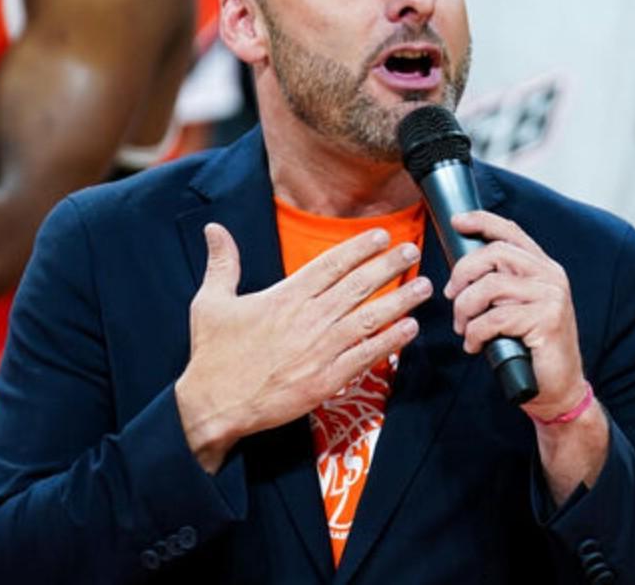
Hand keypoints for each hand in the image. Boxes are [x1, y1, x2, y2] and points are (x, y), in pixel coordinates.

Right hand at [175, 223, 426, 472]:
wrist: (215, 405)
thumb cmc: (213, 355)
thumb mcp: (210, 302)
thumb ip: (222, 264)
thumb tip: (214, 229)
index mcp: (285, 297)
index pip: (331, 264)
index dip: (359, 248)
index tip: (382, 236)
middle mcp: (308, 319)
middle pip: (357, 286)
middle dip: (389, 266)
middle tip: (413, 250)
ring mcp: (320, 350)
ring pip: (369, 319)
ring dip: (399, 301)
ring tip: (424, 286)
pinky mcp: (325, 380)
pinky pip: (365, 357)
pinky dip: (390, 343)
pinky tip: (410, 330)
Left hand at [442, 211, 585, 422]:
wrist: (558, 389)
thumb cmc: (529, 348)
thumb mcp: (514, 308)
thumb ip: (498, 284)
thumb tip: (460, 270)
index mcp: (543, 268)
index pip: (511, 232)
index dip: (482, 221)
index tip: (456, 222)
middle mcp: (551, 276)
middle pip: (494, 253)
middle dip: (463, 274)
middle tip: (452, 298)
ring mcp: (551, 297)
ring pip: (489, 286)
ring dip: (465, 309)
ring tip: (463, 329)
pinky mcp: (546, 320)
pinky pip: (494, 319)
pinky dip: (475, 333)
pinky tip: (474, 346)